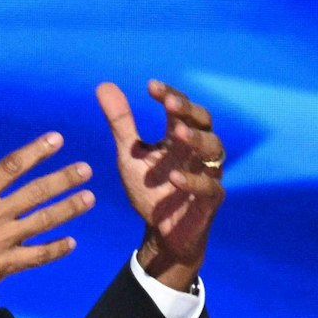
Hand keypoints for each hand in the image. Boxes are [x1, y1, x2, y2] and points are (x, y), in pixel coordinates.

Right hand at [0, 128, 93, 317]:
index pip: (10, 167)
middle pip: (34, 192)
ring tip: (89, 198)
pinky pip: (36, 257)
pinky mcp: (2, 267)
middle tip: (86, 168)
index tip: (56, 140)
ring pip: (41, 223)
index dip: (36, 152)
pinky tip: (72, 242)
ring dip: (68, 209)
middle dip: (63, 179)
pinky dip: (55, 250)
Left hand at [96, 79, 225, 291]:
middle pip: (204, 122)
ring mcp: (207, 174)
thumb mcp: (130, 155)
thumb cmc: (150, 190)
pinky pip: (210, 187)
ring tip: (177, 132)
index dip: (169, 94)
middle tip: (170, 102)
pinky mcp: (210, 200)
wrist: (160, 232)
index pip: (180, 108)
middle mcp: (197, 151)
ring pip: (214, 149)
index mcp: (178, 137)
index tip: (150, 86)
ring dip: (196, 139)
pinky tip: (173, 177)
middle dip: (189, 110)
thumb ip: (121, 123)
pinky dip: (193, 181)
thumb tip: (103, 84)